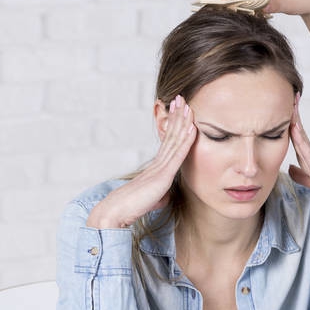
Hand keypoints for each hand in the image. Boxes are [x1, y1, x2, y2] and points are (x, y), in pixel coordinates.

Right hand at [86, 95, 195, 228]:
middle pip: (170, 135)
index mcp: (156, 167)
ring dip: (182, 122)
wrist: (117, 211)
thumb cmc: (132, 207)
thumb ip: (161, 194)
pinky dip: (186, 140)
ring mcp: (160, 167)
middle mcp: (158, 163)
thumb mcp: (152, 199)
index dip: (174, 126)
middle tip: (181, 98)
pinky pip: (177, 154)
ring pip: (174, 140)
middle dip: (177, 116)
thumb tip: (165, 195)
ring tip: (187, 104)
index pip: (168, 142)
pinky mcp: (163, 175)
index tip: (179, 111)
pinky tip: (192, 128)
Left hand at [287, 97, 309, 224]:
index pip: (299, 140)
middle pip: (300, 135)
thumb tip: (290, 167)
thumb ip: (303, 176)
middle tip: (292, 96)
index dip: (292, 125)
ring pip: (302, 140)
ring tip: (292, 104)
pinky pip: (307, 154)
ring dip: (296, 122)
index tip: (288, 108)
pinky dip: (300, 140)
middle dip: (294, 116)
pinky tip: (294, 128)